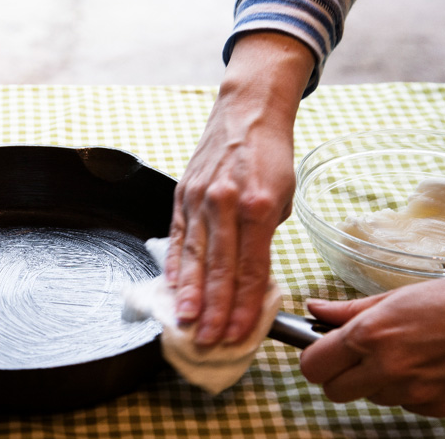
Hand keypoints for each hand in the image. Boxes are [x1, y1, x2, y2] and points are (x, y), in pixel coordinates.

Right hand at [164, 32, 313, 344]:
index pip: (249, 268)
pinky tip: (171, 286)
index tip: (237, 333)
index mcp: (257, 206)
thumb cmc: (270, 157)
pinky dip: (173, 263)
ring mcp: (198, 198)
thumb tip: (248, 279)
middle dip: (213, 309)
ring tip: (185, 321)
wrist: (246, 113)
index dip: (242, 305)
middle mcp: (224, 203)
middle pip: (217, 267)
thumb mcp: (281, 197)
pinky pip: (176, 235)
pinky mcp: (181, 194)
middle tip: (208, 339)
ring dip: (189, 293)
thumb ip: (262, 239)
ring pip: (192, 255)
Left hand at [301, 279, 444, 417]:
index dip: (313, 360)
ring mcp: (413, 393)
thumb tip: (314, 309)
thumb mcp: (395, 297)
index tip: (320, 351)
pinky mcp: (436, 408)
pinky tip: (424, 367)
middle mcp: (387, 369)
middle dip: (338, 376)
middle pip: (334, 392)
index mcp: (368, 336)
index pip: (313, 367)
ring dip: (377, 382)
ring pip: (372, 398)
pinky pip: (405, 405)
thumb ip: (348, 311)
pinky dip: (408, 390)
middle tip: (354, 357)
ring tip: (402, 354)